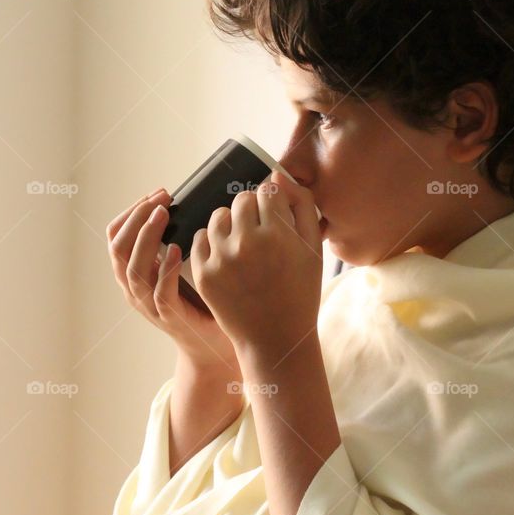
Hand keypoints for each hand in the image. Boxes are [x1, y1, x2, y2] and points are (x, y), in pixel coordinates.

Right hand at [107, 187, 240, 374]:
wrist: (212, 344)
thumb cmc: (198, 300)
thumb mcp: (177, 266)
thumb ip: (171, 241)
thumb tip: (180, 203)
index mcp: (132, 273)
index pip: (114, 236)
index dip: (131, 212)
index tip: (156, 194)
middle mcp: (134, 289)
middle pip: (118, 249)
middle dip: (137, 218)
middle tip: (161, 200)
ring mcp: (149, 306)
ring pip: (133, 270)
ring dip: (147, 238)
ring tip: (164, 215)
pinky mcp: (170, 319)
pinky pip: (159, 294)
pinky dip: (164, 270)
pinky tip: (175, 250)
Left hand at [190, 171, 322, 359]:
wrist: (275, 338)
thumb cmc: (299, 293)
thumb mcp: (313, 250)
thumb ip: (302, 207)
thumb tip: (277, 176)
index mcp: (278, 235)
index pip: (268, 191)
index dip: (273, 201)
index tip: (275, 215)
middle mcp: (247, 243)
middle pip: (242, 200)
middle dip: (252, 208)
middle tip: (259, 228)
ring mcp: (222, 259)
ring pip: (219, 216)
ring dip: (230, 222)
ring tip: (241, 240)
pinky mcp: (204, 274)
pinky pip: (200, 238)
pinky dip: (212, 241)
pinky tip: (225, 253)